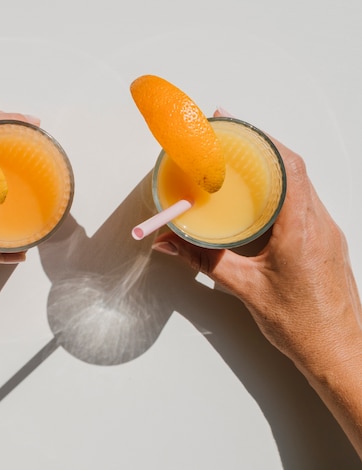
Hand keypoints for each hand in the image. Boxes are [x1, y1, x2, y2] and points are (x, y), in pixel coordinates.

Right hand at [151, 110, 361, 457]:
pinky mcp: (325, 239)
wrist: (338, 351)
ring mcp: (326, 230)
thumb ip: (202, 261)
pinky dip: (278, 186)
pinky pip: (302, 200)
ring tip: (238, 157)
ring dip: (269, 164)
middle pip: (292, 166)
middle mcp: (319, 223)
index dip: (259, 139)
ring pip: (299, 181)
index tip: (234, 124)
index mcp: (301, 230)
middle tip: (228, 132)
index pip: (286, 167)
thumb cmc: (301, 325)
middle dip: (258, 144)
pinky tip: (257, 194)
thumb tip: (170, 242)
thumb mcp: (243, 289)